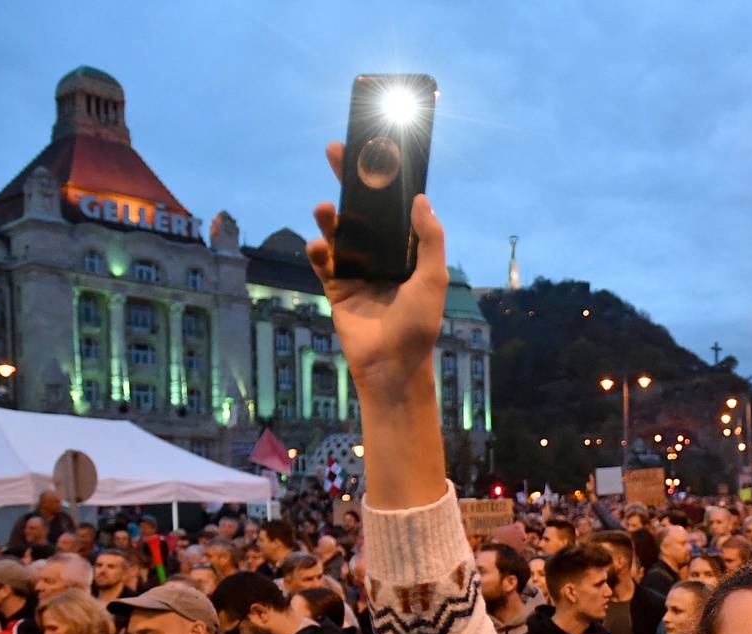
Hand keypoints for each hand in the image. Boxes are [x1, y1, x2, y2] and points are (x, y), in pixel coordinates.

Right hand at [304, 144, 448, 411]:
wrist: (392, 365)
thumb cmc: (419, 324)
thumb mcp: (433, 277)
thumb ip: (429, 238)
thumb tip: (421, 199)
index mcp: (407, 251)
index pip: (393, 208)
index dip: (383, 181)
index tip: (373, 151)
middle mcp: (382, 256)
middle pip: (362, 211)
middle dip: (348, 182)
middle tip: (335, 152)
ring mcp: (358, 270)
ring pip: (339, 233)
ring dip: (330, 217)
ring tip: (325, 208)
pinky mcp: (337, 288)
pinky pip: (324, 262)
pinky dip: (318, 250)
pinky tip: (318, 246)